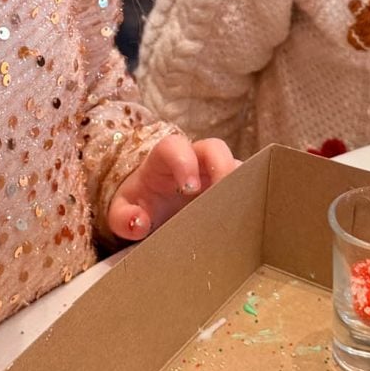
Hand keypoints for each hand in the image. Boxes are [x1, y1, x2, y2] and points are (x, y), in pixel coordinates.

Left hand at [107, 133, 237, 243]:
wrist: (151, 209)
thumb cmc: (138, 204)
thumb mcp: (121, 213)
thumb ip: (122, 218)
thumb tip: (138, 223)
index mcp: (164, 159)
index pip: (175, 147)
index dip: (184, 162)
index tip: (189, 189)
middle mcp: (194, 160)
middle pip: (215, 148)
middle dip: (222, 168)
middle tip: (223, 197)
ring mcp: (215, 172)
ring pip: (237, 166)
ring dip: (241, 185)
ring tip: (240, 213)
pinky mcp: (229, 187)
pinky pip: (246, 186)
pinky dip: (249, 200)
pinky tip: (246, 222)